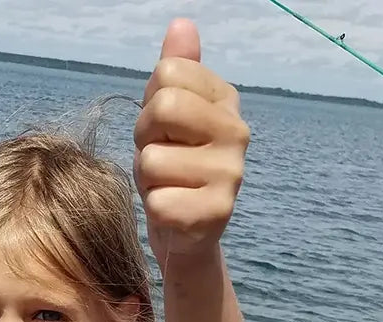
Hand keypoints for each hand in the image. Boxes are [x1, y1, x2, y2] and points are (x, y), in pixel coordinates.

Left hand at [134, 19, 249, 258]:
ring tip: (166, 187)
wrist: (186, 235)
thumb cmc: (173, 170)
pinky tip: (173, 212)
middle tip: (157, 158)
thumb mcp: (168, 118)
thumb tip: (181, 24)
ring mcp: (231, 174)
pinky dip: (155, 210)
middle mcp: (238, 132)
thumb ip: (176, 71)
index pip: (168, 71)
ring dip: (147, 179)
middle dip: (144, 138)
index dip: (149, 102)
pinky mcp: (216, 214)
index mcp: (226, 100)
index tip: (161, 129)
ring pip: (152, 160)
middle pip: (164, 108)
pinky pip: (159, 202)